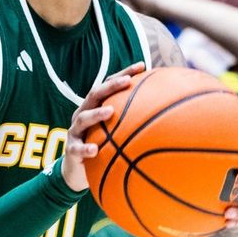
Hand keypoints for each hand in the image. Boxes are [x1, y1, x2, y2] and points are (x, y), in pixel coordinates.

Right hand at [61, 62, 146, 190]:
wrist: (76, 170)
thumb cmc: (101, 147)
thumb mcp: (115, 133)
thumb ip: (132, 122)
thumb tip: (166, 117)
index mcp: (95, 107)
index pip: (108, 85)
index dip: (124, 74)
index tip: (142, 65)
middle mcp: (83, 114)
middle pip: (94, 94)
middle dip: (111, 86)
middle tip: (127, 82)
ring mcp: (75, 131)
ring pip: (83, 118)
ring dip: (96, 114)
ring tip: (110, 112)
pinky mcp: (71, 149)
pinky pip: (77, 148)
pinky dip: (85, 148)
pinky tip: (95, 150)